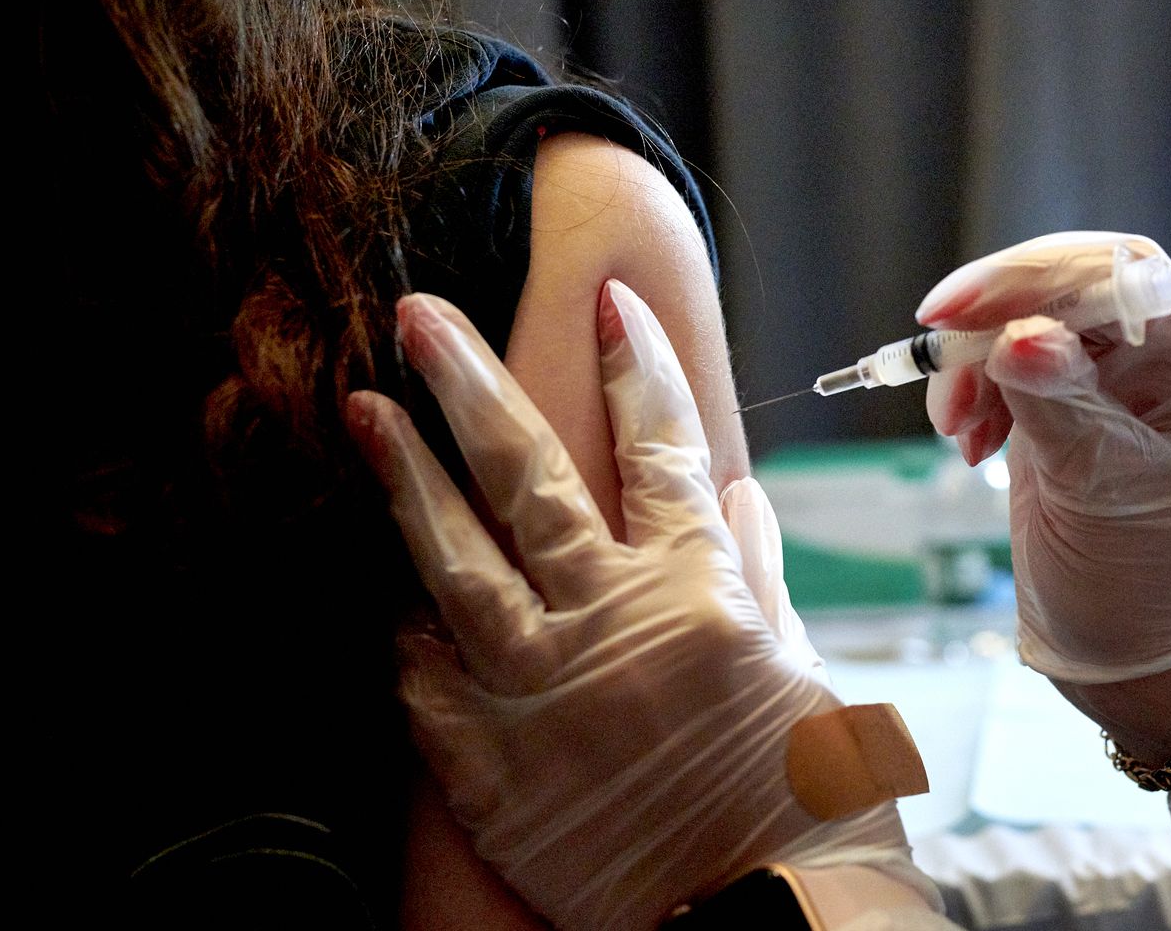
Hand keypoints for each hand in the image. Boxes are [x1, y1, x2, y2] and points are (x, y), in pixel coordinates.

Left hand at [345, 284, 925, 930]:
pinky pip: (426, 688)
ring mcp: (540, 696)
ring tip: (361, 412)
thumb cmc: (810, 800)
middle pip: (529, 478)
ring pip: (454, 566)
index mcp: (701, 593)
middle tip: (417, 315)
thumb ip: (756, 574)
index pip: (662, 448)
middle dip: (469, 385)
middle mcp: (612, 626)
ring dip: (404, 481)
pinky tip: (387, 605)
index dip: (634, 365)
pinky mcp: (490, 771)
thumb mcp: (802, 671)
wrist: (762, 920)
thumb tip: (734, 494)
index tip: (605, 301)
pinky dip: (409, 644)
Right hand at [920, 232, 1170, 683]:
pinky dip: (977, 387)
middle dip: (999, 312)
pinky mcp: (1073, 402)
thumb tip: (1014, 335)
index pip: (1131, 280)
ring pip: (1035, 316)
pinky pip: (1014, 359)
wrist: (1134, 658)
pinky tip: (970, 441)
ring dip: (977, 359)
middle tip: (935, 345)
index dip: (1045, 280)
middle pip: (1077, 284)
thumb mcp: (1100, 495)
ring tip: (957, 429)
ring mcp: (1120, 380)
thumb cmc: (1144, 587)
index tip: (965, 311)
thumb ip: (1058, 404)